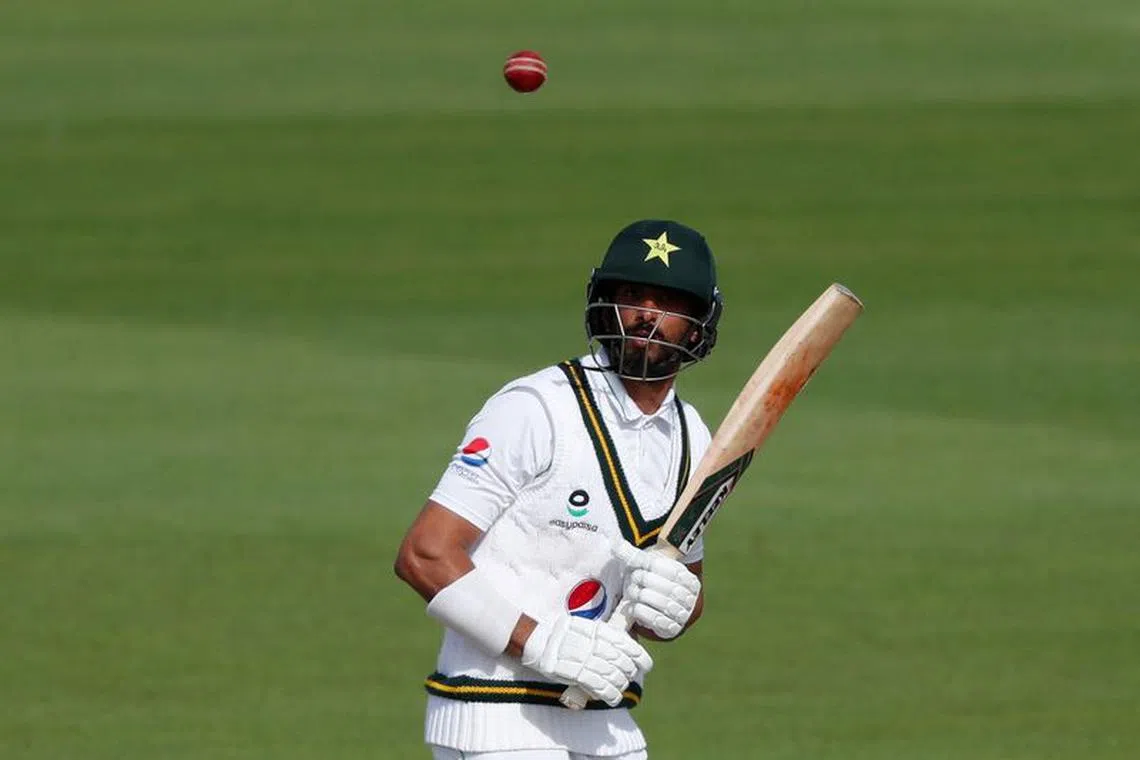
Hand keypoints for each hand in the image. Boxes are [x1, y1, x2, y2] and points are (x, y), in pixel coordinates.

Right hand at [521, 615, 652, 706]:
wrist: (537, 641)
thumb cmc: (565, 636)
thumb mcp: (586, 628)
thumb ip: (605, 636)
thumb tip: (630, 646)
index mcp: (596, 629)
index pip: (624, 643)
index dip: (639, 656)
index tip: (646, 666)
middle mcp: (590, 641)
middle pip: (619, 660)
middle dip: (628, 672)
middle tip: (628, 678)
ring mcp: (581, 656)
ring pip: (610, 674)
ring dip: (619, 686)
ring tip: (620, 690)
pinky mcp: (571, 671)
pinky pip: (596, 685)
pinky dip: (608, 694)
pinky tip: (612, 699)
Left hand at [615, 542, 700, 639]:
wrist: (655, 607)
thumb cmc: (651, 581)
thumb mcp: (646, 566)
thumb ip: (633, 556)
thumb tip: (615, 545)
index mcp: (688, 579)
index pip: (671, 570)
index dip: (652, 569)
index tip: (638, 569)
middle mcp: (691, 598)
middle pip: (667, 587)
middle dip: (645, 582)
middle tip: (632, 581)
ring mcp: (683, 615)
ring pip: (661, 603)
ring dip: (641, 597)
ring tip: (632, 594)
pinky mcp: (672, 629)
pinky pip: (655, 620)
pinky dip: (641, 612)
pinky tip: (633, 608)